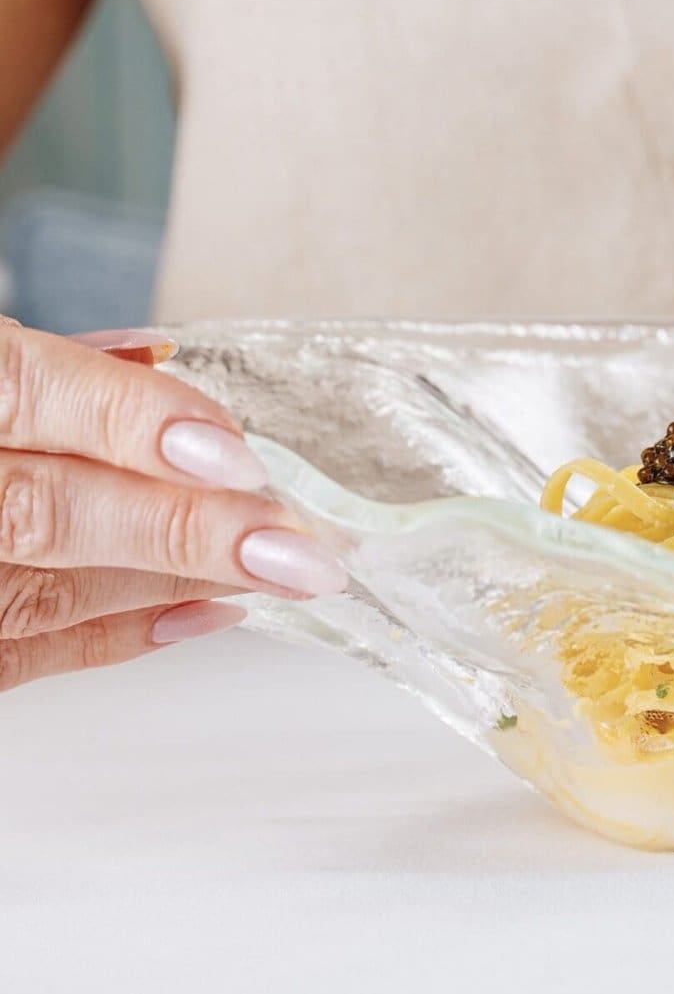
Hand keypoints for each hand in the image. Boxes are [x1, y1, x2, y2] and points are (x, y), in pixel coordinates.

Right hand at [0, 322, 346, 691]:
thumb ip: (45, 367)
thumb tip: (160, 364)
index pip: (25, 392)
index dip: (134, 420)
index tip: (238, 451)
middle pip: (43, 510)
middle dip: (185, 528)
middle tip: (301, 543)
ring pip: (44, 588)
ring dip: (178, 578)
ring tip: (283, 566)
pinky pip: (20, 653)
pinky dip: (123, 632)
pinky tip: (210, 610)